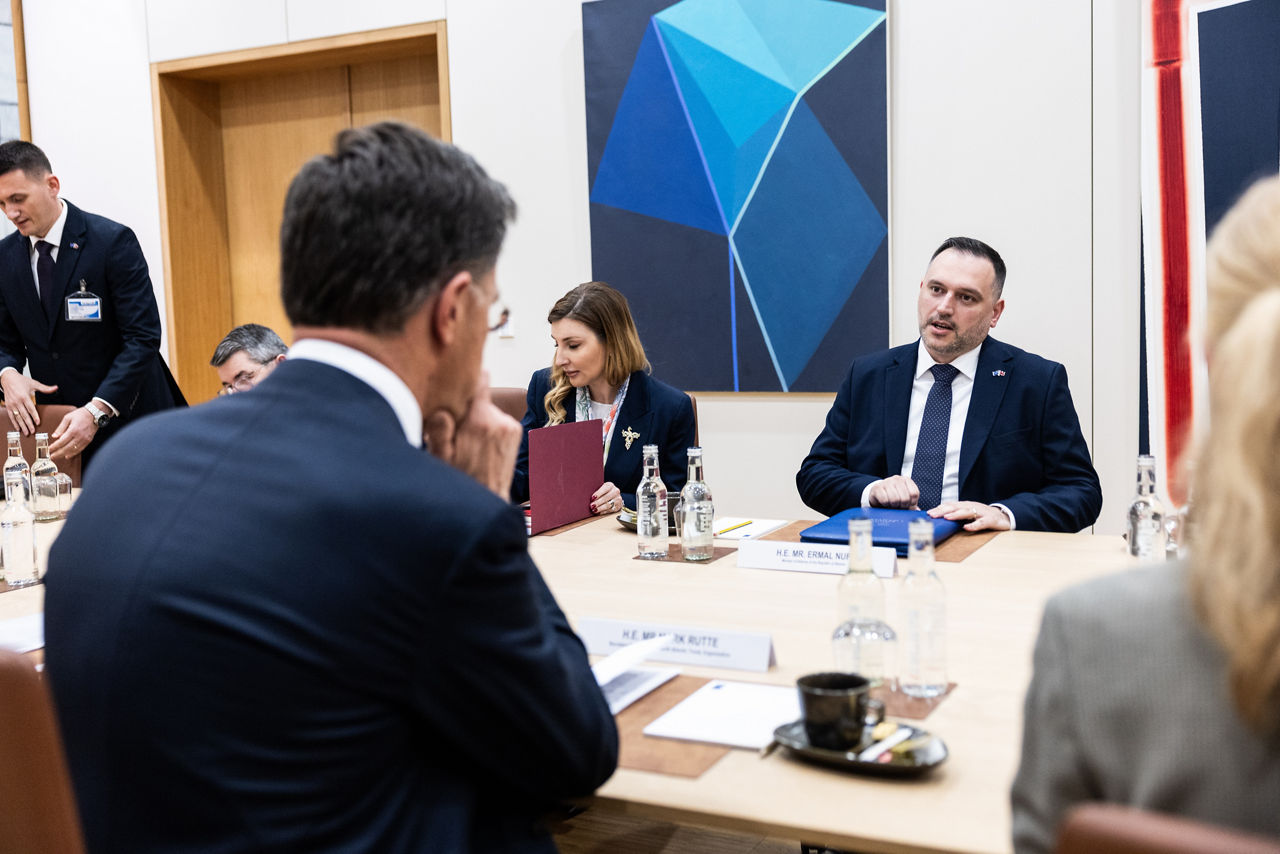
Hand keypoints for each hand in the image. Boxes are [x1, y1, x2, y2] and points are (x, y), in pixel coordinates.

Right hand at [1, 372, 56, 436]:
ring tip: (26, 432)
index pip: (30, 408)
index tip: (38, 423)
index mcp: (24, 396)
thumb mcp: (34, 383)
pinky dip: (14, 423)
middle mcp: (17, 401)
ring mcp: (11, 404)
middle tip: (33, 431)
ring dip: (22, 425)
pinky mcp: (8, 406)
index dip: (34, 416)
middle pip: (24, 415)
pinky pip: (11, 416)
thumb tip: (56, 388)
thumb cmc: (21, 381)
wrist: (8, 378)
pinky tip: (18, 428)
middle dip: (28, 424)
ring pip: (17, 417)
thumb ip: (45, 388)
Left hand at [49, 407, 97, 460]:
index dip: (55, 446)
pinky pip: (80, 449)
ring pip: (73, 450)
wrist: (94, 414)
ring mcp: (84, 439)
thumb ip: (61, 428)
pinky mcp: (88, 441)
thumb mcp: (67, 418)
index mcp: (73, 430)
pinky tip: (68, 455)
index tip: (49, 449)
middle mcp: (79, 436)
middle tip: (52, 456)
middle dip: (58, 453)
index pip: (61, 441)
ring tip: (58, 457)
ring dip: (64, 454)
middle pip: (67, 448)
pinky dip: (73, 453)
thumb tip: (54, 436)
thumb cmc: (81, 414)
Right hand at [423, 373, 520, 497]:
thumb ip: (440, 432)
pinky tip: (481, 444)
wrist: (488, 499)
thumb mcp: (442, 458)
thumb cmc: (460, 479)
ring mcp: (510, 425)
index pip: (479, 382)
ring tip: (468, 441)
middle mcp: (499, 420)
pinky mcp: (516, 431)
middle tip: (455, 427)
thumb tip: (441, 410)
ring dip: (477, 419)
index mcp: (480, 422)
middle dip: (466, 408)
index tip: (458, 375)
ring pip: (487, 409)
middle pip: (478, 398)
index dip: (467, 377)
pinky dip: (488, 426)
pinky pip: (497, 419)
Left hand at [591, 482, 622, 515]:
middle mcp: (615, 491)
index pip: (605, 489)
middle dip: (598, 502)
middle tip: (591, 506)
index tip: (592, 498)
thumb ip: (596, 490)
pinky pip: (610, 510)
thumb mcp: (601, 488)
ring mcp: (618, 499)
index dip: (598, 494)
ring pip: (608, 505)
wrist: (614, 495)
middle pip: (606, 498)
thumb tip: (586, 495)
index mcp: (610, 485)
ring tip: (594, 510)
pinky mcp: (618, 506)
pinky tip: (599, 512)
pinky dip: (604, 512)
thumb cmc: (604, 492)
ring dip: (600, 508)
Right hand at [868, 475, 919, 508]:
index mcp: (906, 480)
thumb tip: (918, 511)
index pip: (914, 493)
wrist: (878, 494)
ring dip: (893, 505)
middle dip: (902, 506)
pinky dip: (885, 504)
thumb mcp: (905, 499)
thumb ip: (912, 504)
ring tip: (892, 504)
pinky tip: (885, 503)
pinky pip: (884, 500)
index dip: (912, 503)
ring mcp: (887, 482)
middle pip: (905, 498)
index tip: (907, 505)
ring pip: (895, 499)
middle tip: (898, 506)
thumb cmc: (894, 497)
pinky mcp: (877, 487)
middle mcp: (897, 479)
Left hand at [929, 500, 1011, 531]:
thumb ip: (957, 515)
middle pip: (956, 507)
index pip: (950, 505)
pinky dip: (974, 525)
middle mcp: (972, 507)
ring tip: (946, 517)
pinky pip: (981, 522)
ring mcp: (982, 512)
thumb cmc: (983, 516)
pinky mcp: (990, 520)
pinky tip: (966, 527)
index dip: (939, 508)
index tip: (928, 513)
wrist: (1004, 516)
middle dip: (943, 510)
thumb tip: (941, 519)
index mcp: (966, 505)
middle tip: (932, 515)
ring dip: (956, 515)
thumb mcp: (969, 514)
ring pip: (967, 512)